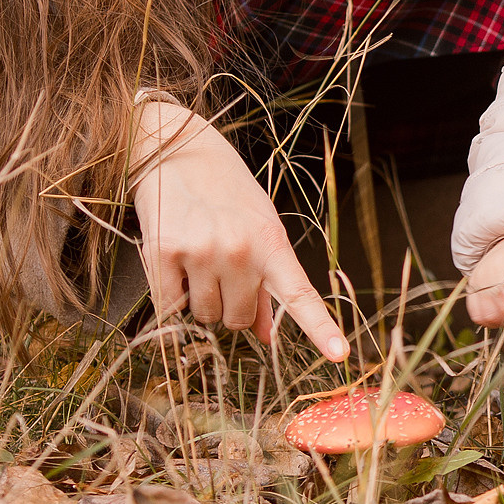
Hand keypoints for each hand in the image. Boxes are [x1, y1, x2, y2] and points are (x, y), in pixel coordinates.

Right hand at [129, 103, 347, 360]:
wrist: (175, 149)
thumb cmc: (224, 190)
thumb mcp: (258, 226)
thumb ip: (266, 282)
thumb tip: (267, 335)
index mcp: (271, 242)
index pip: (300, 294)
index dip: (320, 328)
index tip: (340, 354)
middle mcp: (240, 250)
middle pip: (239, 321)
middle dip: (230, 306)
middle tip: (220, 270)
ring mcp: (202, 252)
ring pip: (205, 317)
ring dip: (199, 300)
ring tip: (196, 258)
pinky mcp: (164, 254)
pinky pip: (170, 308)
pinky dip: (170, 297)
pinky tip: (173, 264)